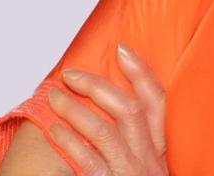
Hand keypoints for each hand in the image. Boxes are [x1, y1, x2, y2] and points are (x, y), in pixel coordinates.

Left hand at [46, 42, 168, 175]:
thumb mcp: (147, 166)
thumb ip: (139, 140)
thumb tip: (116, 104)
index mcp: (160, 150)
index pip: (158, 102)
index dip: (141, 73)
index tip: (122, 49)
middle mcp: (149, 160)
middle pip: (129, 110)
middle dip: (97, 86)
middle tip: (70, 75)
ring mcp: (129, 173)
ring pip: (104, 132)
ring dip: (75, 110)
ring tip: (54, 97)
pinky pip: (87, 160)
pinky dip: (69, 142)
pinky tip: (53, 130)